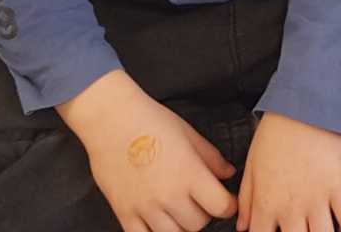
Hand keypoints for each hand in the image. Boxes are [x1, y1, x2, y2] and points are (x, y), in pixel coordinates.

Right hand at [59, 71, 237, 231]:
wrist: (111, 120)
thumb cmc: (150, 121)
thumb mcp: (189, 134)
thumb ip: (212, 158)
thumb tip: (228, 173)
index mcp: (189, 174)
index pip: (220, 206)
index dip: (228, 205)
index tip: (227, 201)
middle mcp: (168, 195)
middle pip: (198, 224)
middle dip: (205, 214)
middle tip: (201, 202)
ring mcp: (145, 207)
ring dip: (181, 226)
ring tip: (180, 211)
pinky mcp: (124, 213)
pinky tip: (158, 221)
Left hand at [237, 113, 340, 231]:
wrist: (303, 108)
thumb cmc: (275, 133)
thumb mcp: (252, 166)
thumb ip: (246, 200)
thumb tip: (243, 226)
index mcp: (266, 204)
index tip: (272, 231)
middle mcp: (291, 208)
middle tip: (298, 227)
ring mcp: (317, 199)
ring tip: (318, 226)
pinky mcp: (339, 186)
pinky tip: (340, 220)